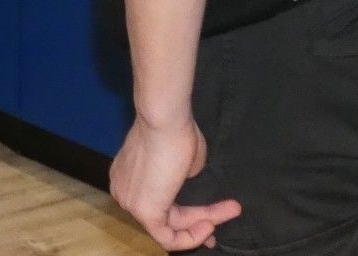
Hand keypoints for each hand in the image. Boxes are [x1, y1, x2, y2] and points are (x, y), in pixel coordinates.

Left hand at [109, 115, 240, 249]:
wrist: (164, 119)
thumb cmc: (174, 132)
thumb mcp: (182, 162)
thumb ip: (182, 179)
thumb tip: (187, 185)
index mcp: (127, 178)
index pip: (157, 206)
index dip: (186, 217)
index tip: (209, 220)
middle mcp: (124, 193)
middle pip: (166, 217)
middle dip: (198, 223)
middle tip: (224, 220)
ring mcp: (131, 204)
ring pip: (172, 226)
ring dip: (206, 221)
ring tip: (233, 209)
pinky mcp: (143, 212)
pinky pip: (167, 237)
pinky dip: (191, 236)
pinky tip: (211, 224)